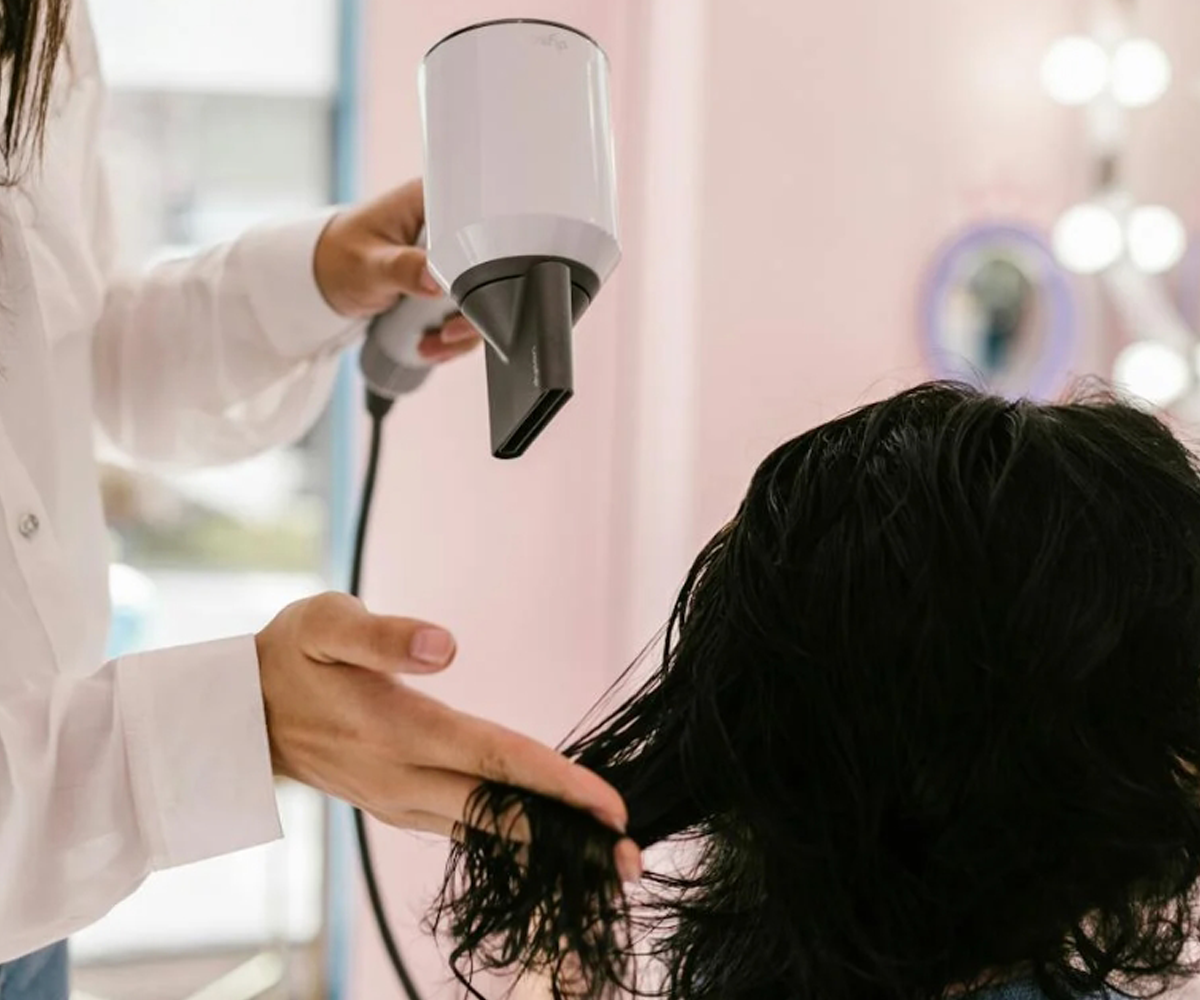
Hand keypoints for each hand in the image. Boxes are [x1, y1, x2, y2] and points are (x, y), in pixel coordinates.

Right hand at [256, 593, 642, 880]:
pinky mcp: (396, 807)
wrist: (234, 716)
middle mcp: (404, 778)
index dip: (557, 783)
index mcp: (398, 730)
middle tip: (633, 858)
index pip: (495, 761)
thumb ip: (386, 636)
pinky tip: (545, 835)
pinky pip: (463, 827)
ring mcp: (399, 801)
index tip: (611, 806)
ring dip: (546, 842)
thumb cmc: (288, 656)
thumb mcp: (326, 623)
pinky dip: (510, 834)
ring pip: (485, 828)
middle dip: (570, 835)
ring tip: (605, 857)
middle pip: (502, 812)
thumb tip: (446, 646)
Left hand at [313, 178, 480, 364]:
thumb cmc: (339, 257)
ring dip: (464, 328)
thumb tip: (436, 277)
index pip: (479, 219)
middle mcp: (450, 224)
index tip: (467, 290)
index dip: (485, 255)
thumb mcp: (368, 264)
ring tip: (435, 343)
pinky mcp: (452, 280)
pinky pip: (469, 309)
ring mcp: (453, 255)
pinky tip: (433, 343)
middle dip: (472, 307)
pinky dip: (455, 335)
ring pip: (483, 294)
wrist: (324, 279)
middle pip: (489, 263)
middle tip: (448, 331)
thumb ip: (401, 268)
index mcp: (433, 200)